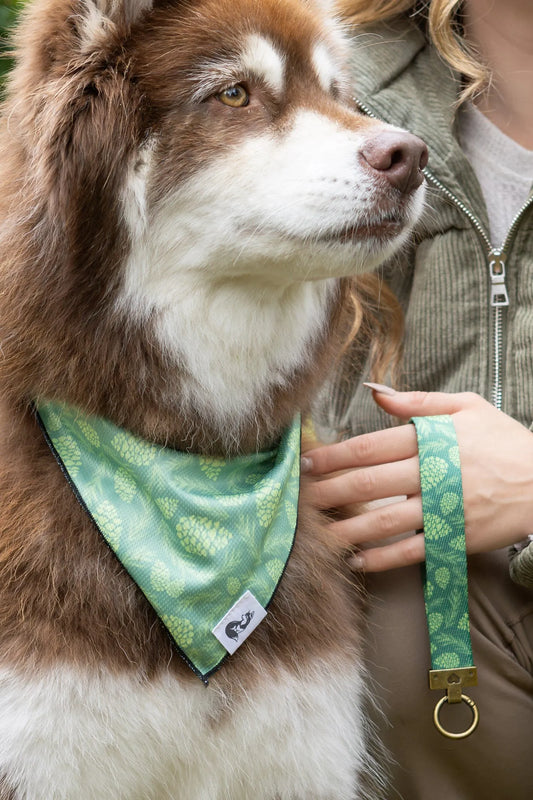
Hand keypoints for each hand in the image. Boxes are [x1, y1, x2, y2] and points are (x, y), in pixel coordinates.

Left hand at [304, 387, 532, 571]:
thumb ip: (418, 402)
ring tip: (317, 533)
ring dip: (347, 528)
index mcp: (431, 439)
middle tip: (300, 498)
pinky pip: (411, 551)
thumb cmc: (503, 442)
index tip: (309, 462)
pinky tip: (355, 561)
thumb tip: (375, 392)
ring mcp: (443, 510)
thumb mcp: (467, 407)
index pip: (371, 447)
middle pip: (369, 484)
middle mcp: (433, 474)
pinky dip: (381, 558)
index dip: (336, 455)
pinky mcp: (454, 538)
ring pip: (384, 522)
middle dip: (330, 491)